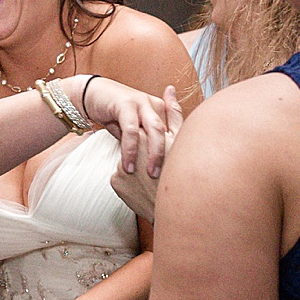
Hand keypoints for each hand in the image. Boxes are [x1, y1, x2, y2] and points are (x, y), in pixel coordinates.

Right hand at [75, 76, 174, 177]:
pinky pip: (131, 130)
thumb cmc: (115, 116)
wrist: (94, 93)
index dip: (177, 154)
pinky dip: (131, 149)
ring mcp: (142, 103)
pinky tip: (128, 165)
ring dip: (154, 154)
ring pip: (155, 129)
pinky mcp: (126, 104)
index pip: (176, 133)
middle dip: (171, 156)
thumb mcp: (134, 130)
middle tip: (167, 176)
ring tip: (150, 174)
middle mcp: (155, 105)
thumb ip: (145, 144)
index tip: (174, 176)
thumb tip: (154, 168)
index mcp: (161, 111)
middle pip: (171, 131)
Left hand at [108, 85, 181, 220]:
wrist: (178, 211)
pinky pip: (120, 177)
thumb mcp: (181, 139)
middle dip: (135, 146)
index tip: (145, 135)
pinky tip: (141, 190)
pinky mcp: (115, 182)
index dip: (141, 129)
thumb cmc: (184, 172)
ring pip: (125, 159)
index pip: (136, 124)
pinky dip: (129, 182)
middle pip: (128, 140)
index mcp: (147, 135)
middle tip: (145, 158)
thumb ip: (173, 112)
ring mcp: (121, 165)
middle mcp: (131, 147)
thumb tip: (169, 88)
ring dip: (134, 165)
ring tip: (148, 179)